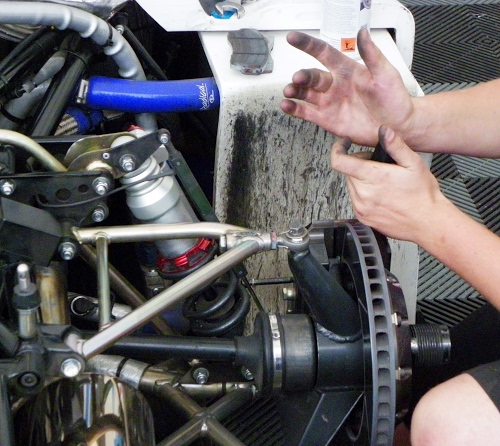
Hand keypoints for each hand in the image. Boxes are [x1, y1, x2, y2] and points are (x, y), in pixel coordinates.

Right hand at [280, 30, 414, 146]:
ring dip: (295, 91)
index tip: (293, 38)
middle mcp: (335, 85)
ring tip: (289, 92)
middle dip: (302, 76)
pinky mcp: (326, 119)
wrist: (397, 127)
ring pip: (305, 93)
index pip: (323, 53)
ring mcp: (329, 102)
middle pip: (312, 76)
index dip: (307, 45)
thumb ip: (371, 54)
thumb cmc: (394, 99)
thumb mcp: (385, 74)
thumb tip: (362, 32)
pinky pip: (306, 112)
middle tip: (298, 78)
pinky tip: (287, 106)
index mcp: (347, 70)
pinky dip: (295, 109)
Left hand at [331, 125, 448, 241]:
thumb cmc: (423, 195)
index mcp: (373, 178)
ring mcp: (361, 207)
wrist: (427, 223)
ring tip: (383, 182)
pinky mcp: (362, 217)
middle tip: (379, 166)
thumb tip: (384, 130)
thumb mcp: (414, 164)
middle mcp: (363, 194)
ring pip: (351, 186)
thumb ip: (396, 146)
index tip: (344, 144)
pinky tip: (381, 195)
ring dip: (361, 180)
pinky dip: (364, 194)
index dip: (338, 149)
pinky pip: (356, 200)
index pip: (340, 162)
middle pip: (348, 172)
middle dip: (360, 165)